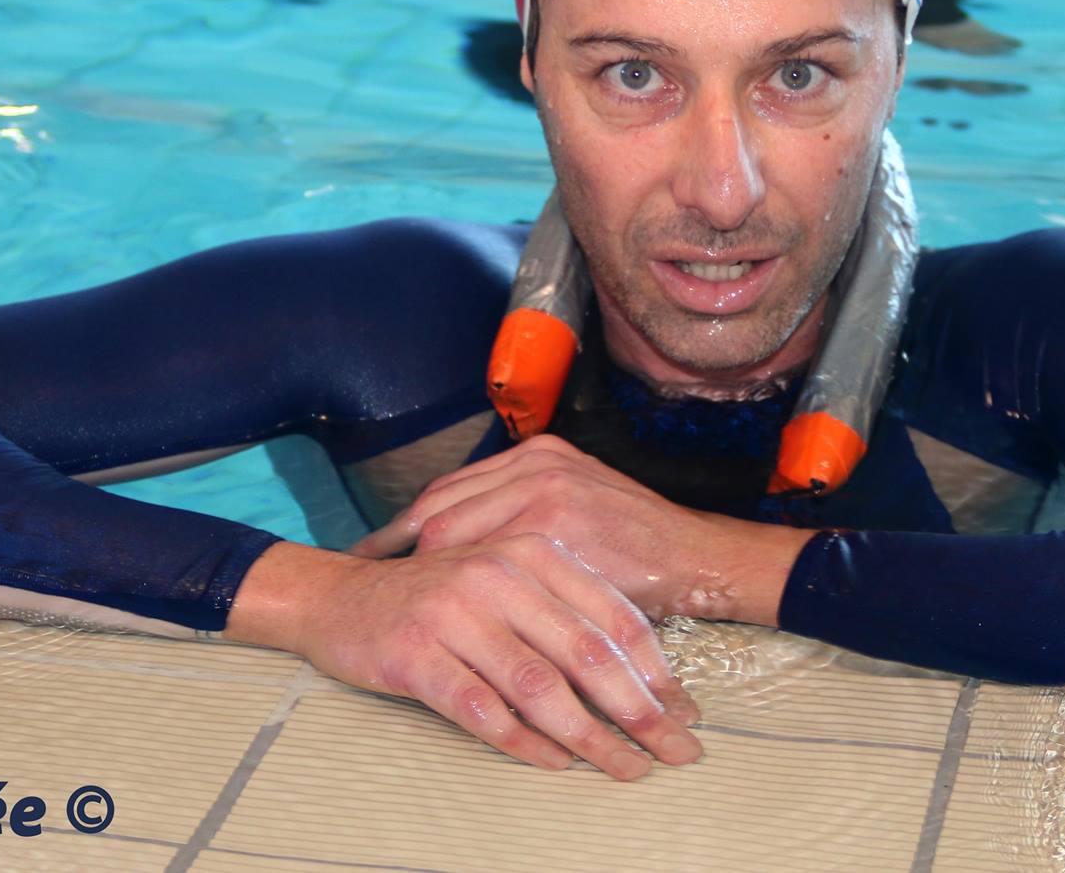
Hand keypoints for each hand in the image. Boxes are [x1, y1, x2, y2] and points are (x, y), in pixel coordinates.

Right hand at [232, 538, 701, 780]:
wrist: (339, 596)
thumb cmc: (436, 595)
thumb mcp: (505, 581)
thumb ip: (562, 612)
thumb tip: (639, 676)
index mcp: (529, 551)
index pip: (610, 614)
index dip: (655, 669)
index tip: (686, 711)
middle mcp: (497, 575)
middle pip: (586, 653)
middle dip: (640, 710)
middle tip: (676, 750)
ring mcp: (455, 613)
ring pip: (540, 686)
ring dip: (592, 736)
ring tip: (626, 767)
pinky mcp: (417, 654)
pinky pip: (483, 709)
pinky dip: (525, 743)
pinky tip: (555, 765)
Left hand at [352, 434, 813, 624]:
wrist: (698, 559)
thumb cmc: (639, 542)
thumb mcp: (579, 500)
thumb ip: (524, 507)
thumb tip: (461, 533)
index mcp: (539, 454)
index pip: (452, 487)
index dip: (409, 524)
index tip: (376, 549)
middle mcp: (536, 465)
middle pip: (440, 506)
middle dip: (401, 544)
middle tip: (366, 575)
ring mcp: (544, 495)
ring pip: (453, 534)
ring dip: (423, 569)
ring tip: (394, 598)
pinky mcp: (556, 533)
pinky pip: (485, 564)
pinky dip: (458, 587)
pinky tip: (441, 610)